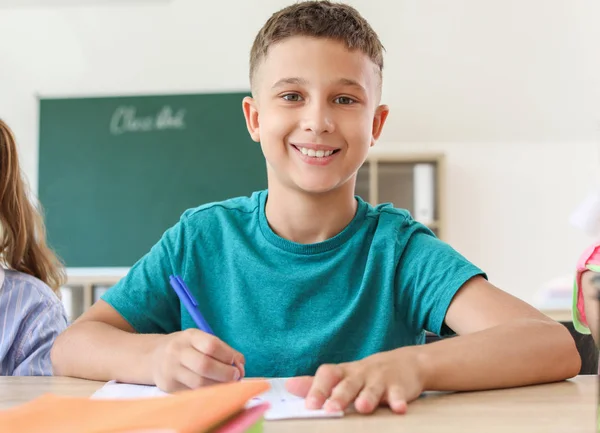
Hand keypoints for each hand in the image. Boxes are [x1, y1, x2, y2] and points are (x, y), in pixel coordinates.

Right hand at [151, 329, 244, 391]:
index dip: (228, 356)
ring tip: (227, 385)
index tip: (238, 363)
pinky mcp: (169, 387)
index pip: (211, 345)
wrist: (154, 357)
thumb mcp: (200, 340)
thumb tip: (241, 364)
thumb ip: (222, 350)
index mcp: (189, 336)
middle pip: (205, 365)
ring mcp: (171, 370)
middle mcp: (177, 352)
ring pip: (199, 383)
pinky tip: (214, 390)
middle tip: (236, 377)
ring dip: (219, 386)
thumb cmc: (186, 348)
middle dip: (225, 374)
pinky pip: (193, 392)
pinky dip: (208, 393)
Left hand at [285, 348, 425, 413]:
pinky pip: (398, 393)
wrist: (405, 363)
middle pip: (348, 383)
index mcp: (344, 372)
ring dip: (368, 397)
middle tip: (331, 409)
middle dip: (340, 396)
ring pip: (372, 388)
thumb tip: (288, 386)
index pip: (328, 374)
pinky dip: (398, 400)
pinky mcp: (399, 386)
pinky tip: (398, 408)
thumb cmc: (366, 374)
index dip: (317, 388)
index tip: (309, 405)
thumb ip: (316, 384)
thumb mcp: (342, 376)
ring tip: (362, 408)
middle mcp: (360, 374)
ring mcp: (380, 379)